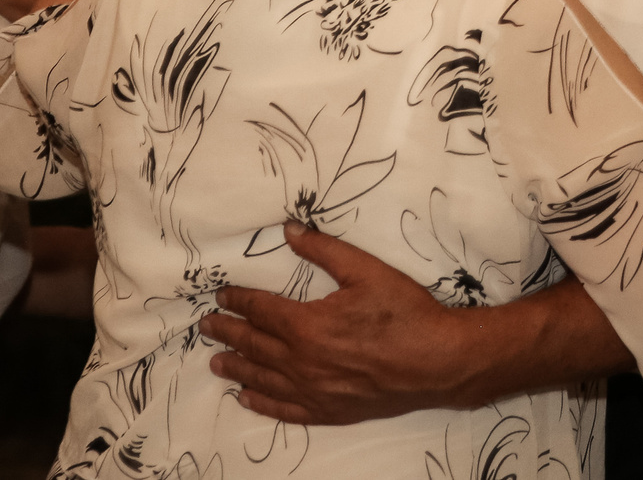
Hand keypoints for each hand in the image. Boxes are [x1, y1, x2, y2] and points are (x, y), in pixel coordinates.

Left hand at [201, 223, 469, 423]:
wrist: (437, 362)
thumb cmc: (404, 313)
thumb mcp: (366, 270)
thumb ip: (323, 250)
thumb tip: (290, 230)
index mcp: (307, 325)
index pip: (260, 310)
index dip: (237, 301)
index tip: (221, 296)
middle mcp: (301, 362)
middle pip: (253, 344)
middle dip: (227, 333)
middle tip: (206, 327)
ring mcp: (312, 391)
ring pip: (262, 379)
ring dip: (237, 368)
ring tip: (216, 362)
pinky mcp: (327, 410)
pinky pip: (284, 410)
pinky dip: (261, 403)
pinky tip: (247, 398)